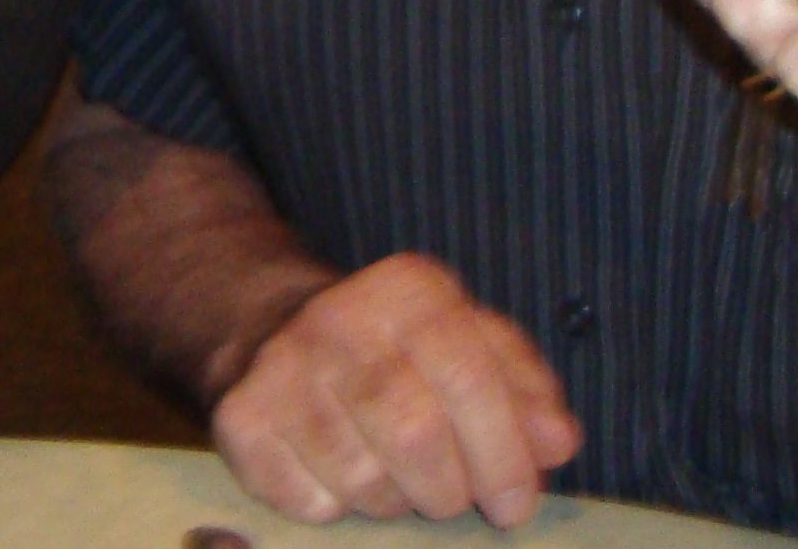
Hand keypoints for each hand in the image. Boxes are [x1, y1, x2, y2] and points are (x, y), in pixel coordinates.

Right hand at [212, 254, 579, 528]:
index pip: (470, 378)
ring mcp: (281, 367)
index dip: (503, 454)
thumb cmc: (398, 351)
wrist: (274, 327)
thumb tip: (558, 441)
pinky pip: (308, 501)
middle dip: (448, 490)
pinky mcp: (239, 417)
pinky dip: (335, 507)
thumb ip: (524, 392)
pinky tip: (336, 474)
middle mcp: (339, 318)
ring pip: (362, 479)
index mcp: (411, 291)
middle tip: (451, 498)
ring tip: (393, 478)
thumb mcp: (471, 346)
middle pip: (415, 437)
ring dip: (392, 501)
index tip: (515, 502)